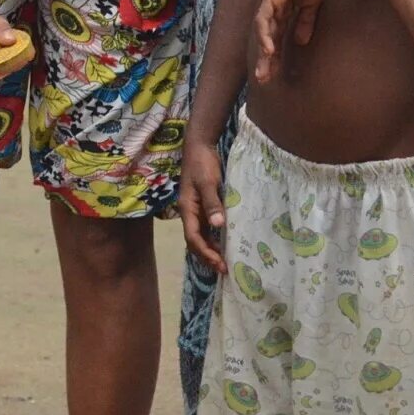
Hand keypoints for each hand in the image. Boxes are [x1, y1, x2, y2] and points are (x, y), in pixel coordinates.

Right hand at [177, 141, 228, 271]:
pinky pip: (208, 227)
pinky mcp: (204, 205)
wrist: (200, 145)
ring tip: (225, 262)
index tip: (220, 264)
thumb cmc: (202, 163)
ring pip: (201, 236)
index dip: (205, 253)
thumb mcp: (207, 182)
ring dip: (211, 250)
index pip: (193, 238)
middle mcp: (190, 213)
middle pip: (195, 241)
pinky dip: (215, 238)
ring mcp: (196, 210)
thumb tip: (218, 226)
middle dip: (207, 257)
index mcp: (187, 209)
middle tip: (224, 269)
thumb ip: (212, 203)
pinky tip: (226, 242)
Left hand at [253, 0, 329, 80]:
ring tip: (265, 69)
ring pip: (262, 31)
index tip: (274, 75)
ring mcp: (270, 1)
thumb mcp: (311, 4)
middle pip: (266, 38)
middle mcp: (272, 8)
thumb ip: (305, 21)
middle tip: (264, 80)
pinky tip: (268, 48)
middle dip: (265, 60)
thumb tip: (301, 41)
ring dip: (263, 51)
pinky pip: (266, 17)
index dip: (274, 57)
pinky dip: (266, 33)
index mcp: (282, 11)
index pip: (275, 38)